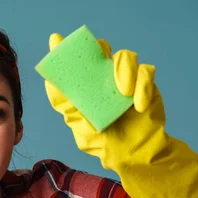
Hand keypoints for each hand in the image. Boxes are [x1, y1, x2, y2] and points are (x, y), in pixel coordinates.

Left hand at [44, 32, 197, 197]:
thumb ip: (67, 106)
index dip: (64, 49)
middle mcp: (104, 80)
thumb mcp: (81, 128)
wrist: (135, 155)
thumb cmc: (105, 143)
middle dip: (98, 48)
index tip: (55, 41)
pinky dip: (143, 87)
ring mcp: (125, 80)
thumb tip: (52, 85)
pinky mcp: (145, 83)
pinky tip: (138, 105)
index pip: (75, 63)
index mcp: (86, 88)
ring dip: (124, 71)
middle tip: (99, 54)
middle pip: (100, 50)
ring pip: (124, 57)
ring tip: (124, 93)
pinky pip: (145, 72)